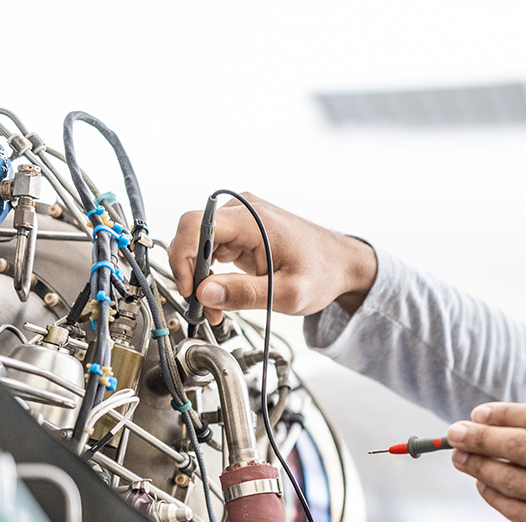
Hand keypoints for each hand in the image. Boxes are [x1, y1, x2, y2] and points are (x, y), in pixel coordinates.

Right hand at [171, 192, 377, 322]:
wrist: (342, 264)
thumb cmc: (324, 272)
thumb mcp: (287, 293)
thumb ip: (244, 294)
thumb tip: (205, 294)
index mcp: (253, 218)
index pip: (196, 226)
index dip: (183, 258)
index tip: (190, 290)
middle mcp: (243, 211)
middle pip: (193, 235)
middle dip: (192, 274)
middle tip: (204, 307)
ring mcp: (242, 219)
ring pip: (200, 245)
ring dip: (202, 278)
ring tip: (217, 307)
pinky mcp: (242, 232)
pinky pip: (212, 250)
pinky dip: (211, 274)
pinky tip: (223, 295)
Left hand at [446, 402, 525, 521]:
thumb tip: (513, 431)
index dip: (503, 413)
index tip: (478, 414)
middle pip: (518, 443)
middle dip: (479, 436)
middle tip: (454, 434)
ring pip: (509, 476)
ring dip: (478, 466)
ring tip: (461, 459)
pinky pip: (512, 509)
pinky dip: (492, 495)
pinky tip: (483, 488)